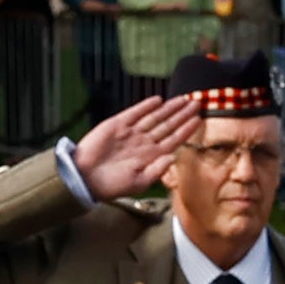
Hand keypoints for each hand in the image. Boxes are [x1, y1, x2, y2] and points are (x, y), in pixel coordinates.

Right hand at [68, 88, 203, 201]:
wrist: (85, 177)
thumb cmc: (112, 185)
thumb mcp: (139, 183)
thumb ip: (157, 170)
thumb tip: (173, 157)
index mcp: (151, 156)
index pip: (174, 140)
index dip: (186, 129)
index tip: (198, 119)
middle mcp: (144, 142)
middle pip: (168, 125)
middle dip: (182, 114)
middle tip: (197, 102)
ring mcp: (131, 132)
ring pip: (155, 117)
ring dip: (169, 108)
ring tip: (183, 99)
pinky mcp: (117, 124)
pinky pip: (135, 113)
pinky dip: (146, 106)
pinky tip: (158, 100)